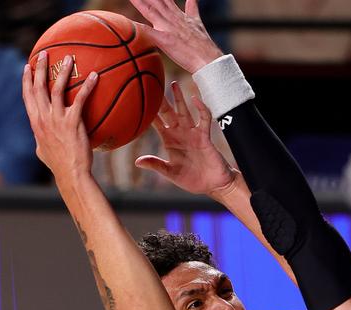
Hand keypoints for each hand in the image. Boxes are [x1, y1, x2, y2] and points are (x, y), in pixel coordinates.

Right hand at [22, 51, 96, 181]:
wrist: (71, 173)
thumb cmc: (60, 164)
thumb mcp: (43, 150)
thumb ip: (41, 139)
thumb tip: (41, 138)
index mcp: (36, 122)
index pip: (28, 96)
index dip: (27, 80)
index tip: (28, 67)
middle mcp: (44, 118)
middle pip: (38, 87)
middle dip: (40, 68)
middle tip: (44, 54)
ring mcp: (57, 119)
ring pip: (57, 88)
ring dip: (62, 71)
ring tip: (69, 58)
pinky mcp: (73, 122)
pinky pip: (80, 99)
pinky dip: (87, 85)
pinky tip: (95, 76)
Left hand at [130, 0, 221, 72]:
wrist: (209, 60)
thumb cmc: (204, 46)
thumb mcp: (197, 23)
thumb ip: (192, 10)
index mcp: (179, 15)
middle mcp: (172, 18)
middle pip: (156, 0)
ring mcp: (168, 28)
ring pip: (150, 10)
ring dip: (139, 2)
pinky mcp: (166, 40)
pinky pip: (149, 33)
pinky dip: (139, 28)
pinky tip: (129, 24)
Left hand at [136, 81, 236, 196]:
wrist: (213, 185)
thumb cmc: (192, 179)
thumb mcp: (170, 173)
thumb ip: (156, 165)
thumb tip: (137, 162)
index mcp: (169, 141)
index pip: (156, 123)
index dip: (148, 112)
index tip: (138, 99)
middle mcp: (180, 134)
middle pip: (169, 113)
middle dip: (161, 100)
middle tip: (152, 83)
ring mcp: (193, 133)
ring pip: (185, 112)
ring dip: (179, 98)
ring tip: (174, 84)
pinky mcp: (205, 136)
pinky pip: (203, 119)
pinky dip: (201, 109)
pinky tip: (196, 99)